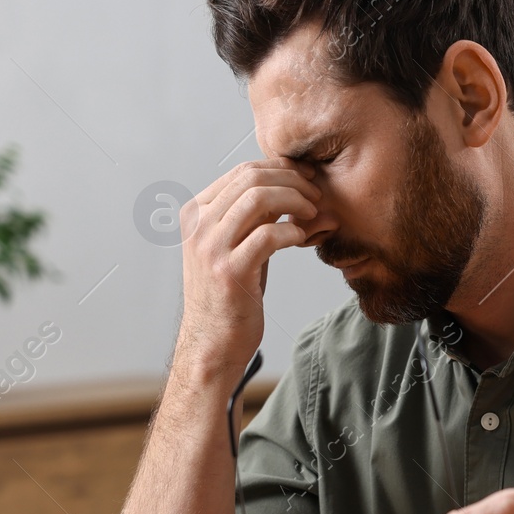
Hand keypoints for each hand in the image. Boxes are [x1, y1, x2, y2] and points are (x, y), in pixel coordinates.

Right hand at [177, 159, 320, 382]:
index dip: (281, 169)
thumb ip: (259, 217)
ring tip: (313, 213)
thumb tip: (306, 189)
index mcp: (196, 213)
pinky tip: (302, 239)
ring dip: (295, 200)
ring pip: (259, 198)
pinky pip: (269, 235)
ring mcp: (210, 248)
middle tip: (317, 195)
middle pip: (251, 178)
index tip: (307, 180)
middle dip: (292, 181)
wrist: (212, 344)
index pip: (242, 171)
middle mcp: (198, 226)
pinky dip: (292, 231)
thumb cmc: (231, 295)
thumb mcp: (238, 247)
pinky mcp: (229, 271)